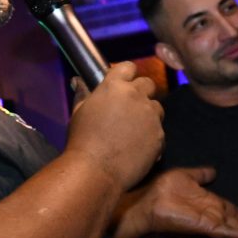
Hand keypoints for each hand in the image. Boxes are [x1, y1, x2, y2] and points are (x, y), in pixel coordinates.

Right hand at [65, 61, 164, 189]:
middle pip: (148, 83)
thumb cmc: (82, 141)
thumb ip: (83, 93)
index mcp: (114, 86)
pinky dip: (152, 136)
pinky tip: (138, 147)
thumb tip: (78, 80)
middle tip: (130, 107)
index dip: (127, 74)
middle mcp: (136, 96)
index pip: (128, 67)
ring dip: (149, 113)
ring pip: (157, 107)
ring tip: (134, 130)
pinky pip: (159, 130)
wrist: (96, 171)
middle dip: (142, 92)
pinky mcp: (159, 135)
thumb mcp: (78, 113)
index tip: (124, 83)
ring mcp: (150, 115)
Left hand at [112, 167, 237, 237]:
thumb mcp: (186, 176)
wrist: (149, 200)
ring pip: (234, 231)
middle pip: (235, 224)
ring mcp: (210, 222)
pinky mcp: (206, 227)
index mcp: (208, 202)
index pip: (229, 210)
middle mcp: (211, 214)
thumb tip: (214, 171)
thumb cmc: (163, 189)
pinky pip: (227, 232)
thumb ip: (200, 175)